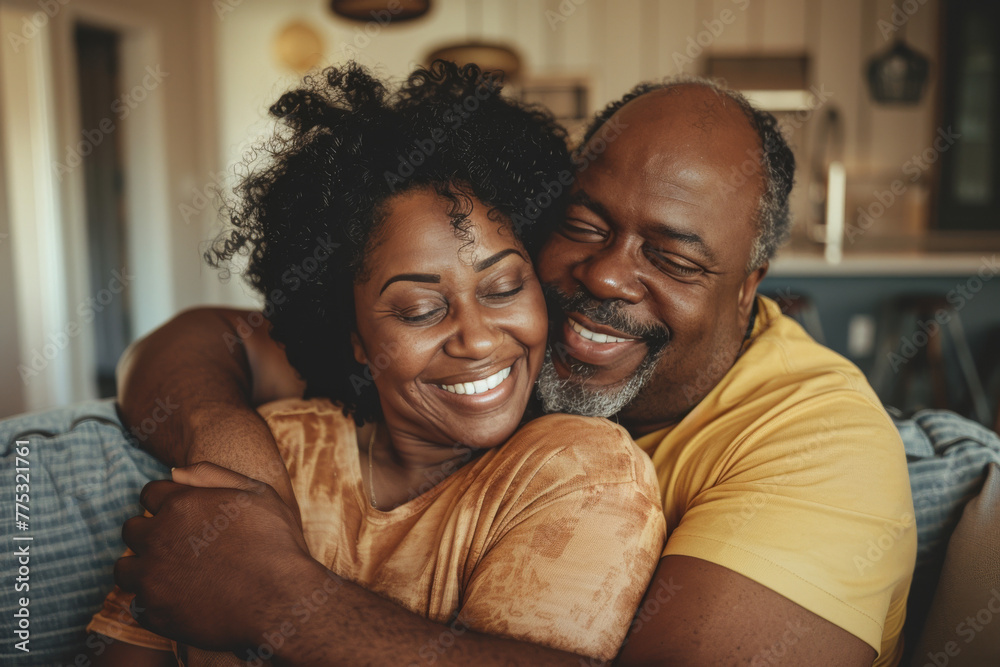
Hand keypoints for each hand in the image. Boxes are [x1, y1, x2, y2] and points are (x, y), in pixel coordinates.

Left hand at [114, 462, 314, 652]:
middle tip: (178, 547)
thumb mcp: (257, 493)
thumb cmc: (276, 545)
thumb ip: (213, 475)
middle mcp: (158, 538)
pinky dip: (154, 602)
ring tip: (172, 575)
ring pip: (125, 569)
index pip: (148, 494)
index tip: (180, 518)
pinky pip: (137, 604)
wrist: (281, 602)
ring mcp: (152, 577)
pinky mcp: (153, 612)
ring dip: (143, 568)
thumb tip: (174, 471)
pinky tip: (181, 599)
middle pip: (131, 530)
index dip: (165, 504)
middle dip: (151, 535)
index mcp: (180, 504)